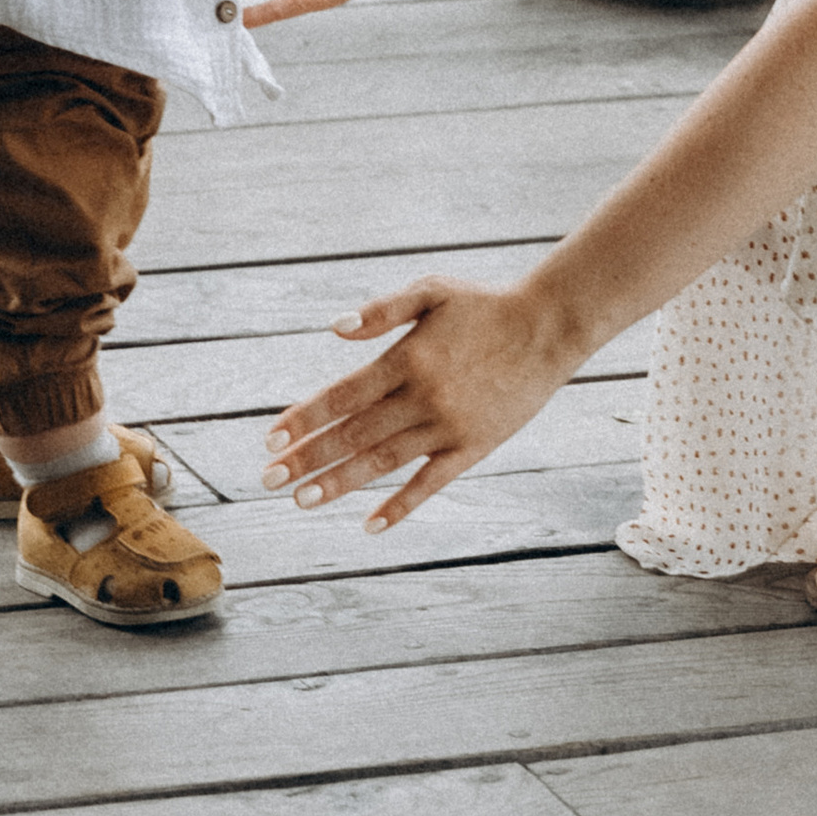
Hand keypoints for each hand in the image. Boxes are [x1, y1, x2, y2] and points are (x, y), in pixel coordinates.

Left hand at [262, 273, 581, 529]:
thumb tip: (333, 329)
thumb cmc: (484, 305)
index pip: (342, 396)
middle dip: (307, 458)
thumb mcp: (432, 290)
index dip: (303, 419)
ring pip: (383, 462)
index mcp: (408, 359)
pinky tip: (370, 525)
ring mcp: (448, 427)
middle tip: (268, 480)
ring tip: (301, 500)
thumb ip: (382, 310)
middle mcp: (424, 397)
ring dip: (339, 483)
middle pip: (353, 434)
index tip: (270, 440)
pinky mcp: (473, 447)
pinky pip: (431, 483)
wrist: (548, 328)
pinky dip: (400, 505)